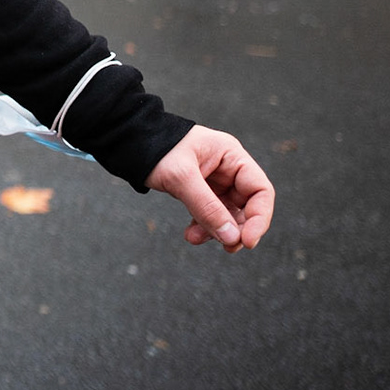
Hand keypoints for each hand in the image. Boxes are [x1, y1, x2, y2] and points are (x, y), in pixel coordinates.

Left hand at [144, 125, 274, 253]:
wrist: (129, 142)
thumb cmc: (156, 148)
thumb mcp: (181, 177)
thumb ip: (206, 207)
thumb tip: (232, 237)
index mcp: (231, 155)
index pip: (260, 190)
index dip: (260, 217)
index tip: (248, 240)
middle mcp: (228, 168)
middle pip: (247, 206)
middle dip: (237, 229)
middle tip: (227, 247)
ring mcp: (215, 181)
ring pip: (228, 214)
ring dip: (217, 231)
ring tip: (195, 239)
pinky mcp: (200, 191)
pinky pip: (210, 214)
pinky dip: (204, 227)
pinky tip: (191, 235)